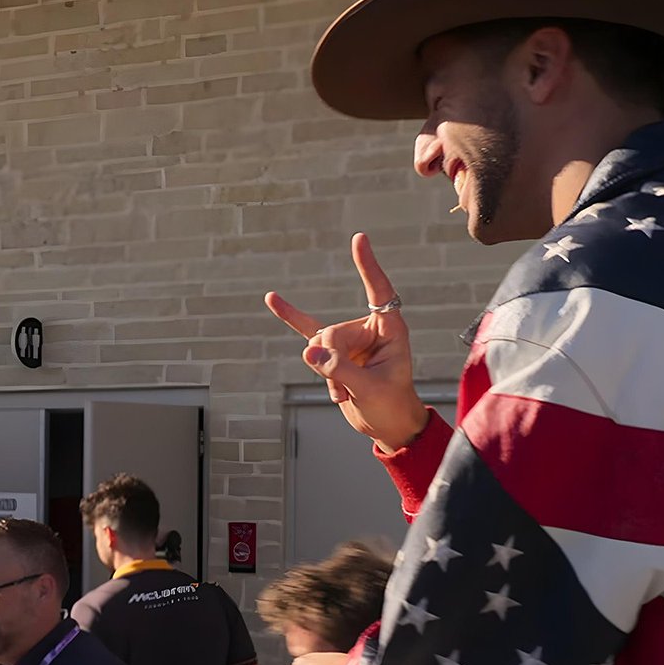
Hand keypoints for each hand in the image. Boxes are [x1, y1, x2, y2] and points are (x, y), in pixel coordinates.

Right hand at [265, 232, 428, 452]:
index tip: (358, 239)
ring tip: (343, 393)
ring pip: (319, 343)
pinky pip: (308, 331)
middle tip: (345, 388)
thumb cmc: (391, 405)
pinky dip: (291, 316)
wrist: (387, 425)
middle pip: (333, 332)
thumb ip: (340, 369)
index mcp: (390, 329)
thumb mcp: (370, 389)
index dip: (368, 266)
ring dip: (325, 374)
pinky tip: (272, 299)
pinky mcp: (333, 352)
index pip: (379, 291)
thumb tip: (309, 351)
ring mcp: (350, 339)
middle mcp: (369, 329)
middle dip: (331, 361)